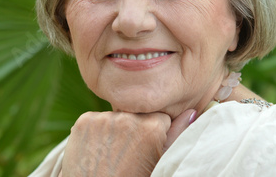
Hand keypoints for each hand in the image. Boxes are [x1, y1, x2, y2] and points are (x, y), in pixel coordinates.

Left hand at [60, 109, 194, 175]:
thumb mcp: (159, 163)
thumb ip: (177, 135)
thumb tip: (192, 112)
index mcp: (151, 126)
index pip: (159, 116)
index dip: (154, 133)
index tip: (146, 149)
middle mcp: (127, 117)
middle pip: (136, 114)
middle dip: (135, 128)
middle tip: (128, 154)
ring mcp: (102, 119)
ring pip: (115, 116)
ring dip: (115, 129)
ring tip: (112, 154)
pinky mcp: (83, 121)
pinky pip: (95, 119)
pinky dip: (96, 131)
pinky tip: (97, 150)